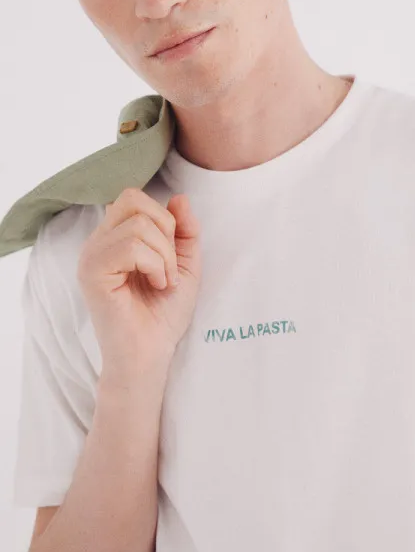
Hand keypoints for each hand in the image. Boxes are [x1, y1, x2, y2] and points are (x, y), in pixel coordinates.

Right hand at [76, 187, 201, 378]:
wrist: (152, 354)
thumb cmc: (164, 314)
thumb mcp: (185, 263)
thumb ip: (185, 230)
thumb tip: (180, 198)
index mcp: (114, 237)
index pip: (135, 197)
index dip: (164, 219)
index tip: (171, 256)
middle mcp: (98, 242)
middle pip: (133, 199)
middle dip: (165, 230)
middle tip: (169, 267)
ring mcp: (91, 256)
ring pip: (137, 224)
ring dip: (164, 255)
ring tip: (164, 281)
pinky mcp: (92, 274)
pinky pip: (131, 247)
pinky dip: (155, 265)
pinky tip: (157, 285)